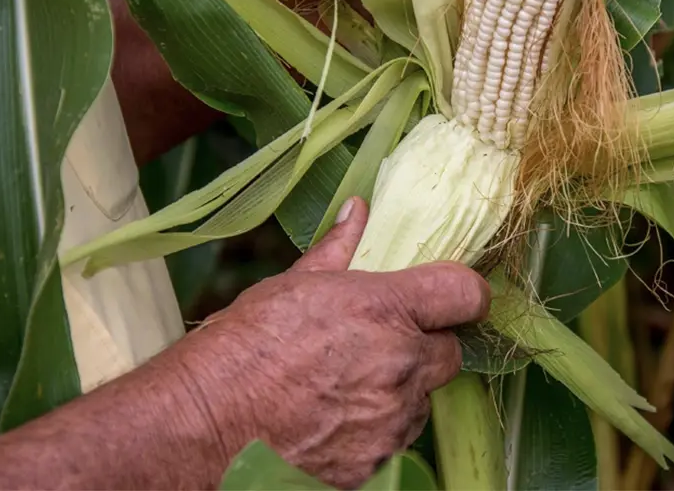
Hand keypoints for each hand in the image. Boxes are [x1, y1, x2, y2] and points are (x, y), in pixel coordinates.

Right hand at [167, 196, 490, 488]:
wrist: (206, 425)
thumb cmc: (243, 348)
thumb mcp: (293, 286)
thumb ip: (338, 251)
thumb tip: (357, 211)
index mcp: (384, 310)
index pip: (467, 295)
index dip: (463, 295)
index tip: (450, 298)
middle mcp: (399, 365)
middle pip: (451, 353)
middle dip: (425, 347)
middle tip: (379, 345)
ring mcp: (391, 420)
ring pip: (422, 401)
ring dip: (399, 392)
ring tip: (344, 385)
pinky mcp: (376, 462)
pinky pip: (394, 441)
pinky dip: (375, 430)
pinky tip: (333, 418)